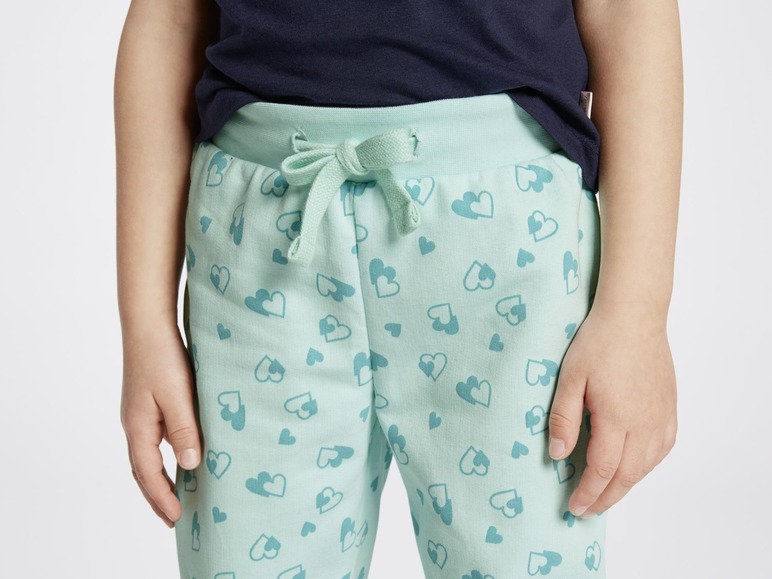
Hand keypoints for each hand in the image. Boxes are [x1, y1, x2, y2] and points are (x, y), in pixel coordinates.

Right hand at [120, 325, 200, 527]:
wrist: (148, 325)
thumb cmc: (162, 357)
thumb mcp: (177, 395)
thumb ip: (184, 429)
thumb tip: (190, 464)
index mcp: (139, 428)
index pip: (148, 474)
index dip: (162, 498)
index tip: (176, 519)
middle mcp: (135, 426)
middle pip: (143, 471)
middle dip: (157, 497)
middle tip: (174, 519)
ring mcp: (141, 415)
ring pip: (148, 457)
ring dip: (160, 480)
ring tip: (177, 497)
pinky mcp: (149, 404)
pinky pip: (155, 441)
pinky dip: (164, 458)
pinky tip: (181, 458)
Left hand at [547, 300, 677, 516]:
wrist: (634, 316)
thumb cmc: (598, 342)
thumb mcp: (569, 378)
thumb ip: (563, 418)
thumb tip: (559, 455)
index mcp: (617, 419)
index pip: (602, 470)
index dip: (588, 493)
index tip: (574, 506)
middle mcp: (644, 424)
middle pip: (626, 476)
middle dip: (605, 498)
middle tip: (587, 510)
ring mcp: (661, 417)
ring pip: (646, 466)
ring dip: (625, 485)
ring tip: (605, 494)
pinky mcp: (670, 409)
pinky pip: (662, 450)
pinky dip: (646, 466)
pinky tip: (633, 468)